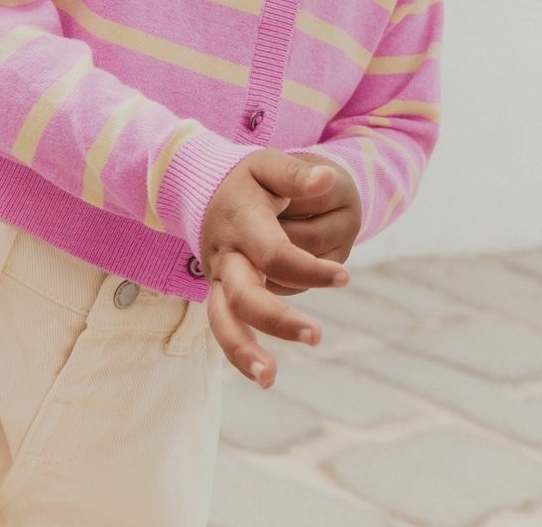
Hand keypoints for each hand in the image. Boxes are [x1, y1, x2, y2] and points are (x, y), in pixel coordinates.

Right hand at [200, 149, 349, 387]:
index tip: (344, 278)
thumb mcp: (268, 164)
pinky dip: (238, 353)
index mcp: (242, 223)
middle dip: (277, 320)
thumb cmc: (245, 177)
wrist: (197, 187)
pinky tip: (263, 375)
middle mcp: (226, 255)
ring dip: (242, 352)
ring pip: (221, 321)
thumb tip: (328, 177)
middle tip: (317, 336)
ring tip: (270, 378)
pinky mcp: (217, 292)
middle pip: (244, 295)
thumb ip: (296, 174)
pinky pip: (223, 326)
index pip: (275, 253)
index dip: (310, 269)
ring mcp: (217, 277)